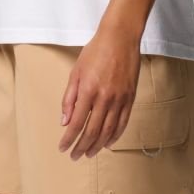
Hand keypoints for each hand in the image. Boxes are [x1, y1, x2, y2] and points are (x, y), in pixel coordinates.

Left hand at [57, 27, 140, 160]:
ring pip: (108, 131)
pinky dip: (115, 136)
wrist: (120, 38)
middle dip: (82, 147)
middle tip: (75, 156)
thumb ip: (69, 98)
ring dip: (97, 145)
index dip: (69, 139)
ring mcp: (119, 99)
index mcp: (88, 90)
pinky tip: (108, 142)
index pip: (77, 123)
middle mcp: (104, 97)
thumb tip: (64, 121)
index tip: (63, 148)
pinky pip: (123, 122)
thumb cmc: (95, 51)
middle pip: (92, 131)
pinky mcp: (130, 98)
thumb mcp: (75, 71)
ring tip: (89, 153)